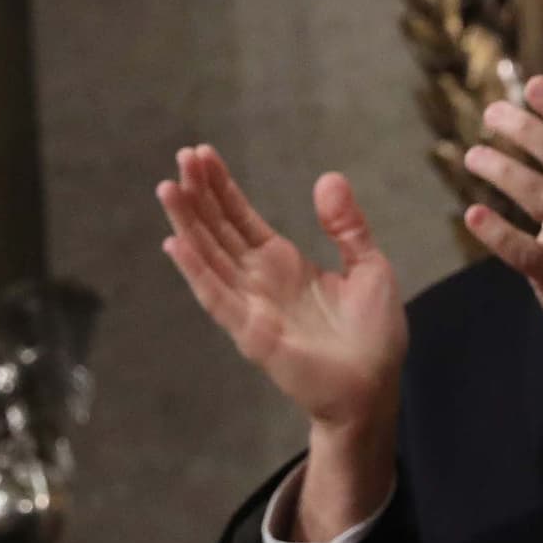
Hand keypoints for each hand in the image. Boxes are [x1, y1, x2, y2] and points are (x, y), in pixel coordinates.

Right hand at [157, 142, 405, 427]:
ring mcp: (250, 306)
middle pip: (219, 230)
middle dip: (199, 195)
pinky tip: (176, 243)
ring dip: (187, 223)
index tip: (201, 154)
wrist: (375, 388)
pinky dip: (195, 271)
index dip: (221, 187)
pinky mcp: (251, 333)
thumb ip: (346, 225)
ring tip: (168, 188)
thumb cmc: (373, 336)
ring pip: (209, 257)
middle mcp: (258, 281)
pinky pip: (217, 297)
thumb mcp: (368, 266)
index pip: (241, 218)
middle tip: (181, 157)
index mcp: (283, 264)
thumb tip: (327, 177)